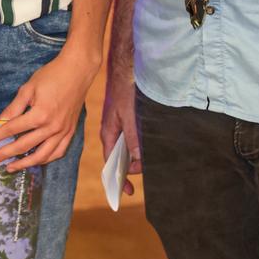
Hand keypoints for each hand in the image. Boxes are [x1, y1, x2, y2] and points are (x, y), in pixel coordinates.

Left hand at [0, 49, 97, 171]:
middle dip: (4, 155)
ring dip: (24, 164)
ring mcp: (63, 131)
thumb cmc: (52, 75)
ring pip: (42, 156)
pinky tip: (36, 161)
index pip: (12, 130)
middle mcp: (52, 126)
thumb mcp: (29, 88)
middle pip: (23, 146)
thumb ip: (14, 108)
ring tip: (10, 167)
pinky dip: (46, 159)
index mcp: (40, 114)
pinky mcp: (70, 131)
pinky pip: (58, 152)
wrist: (78, 70)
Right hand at [101, 60, 141, 196]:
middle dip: (130, 169)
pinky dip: (140, 145)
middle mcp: (112, 132)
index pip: (110, 164)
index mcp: (108, 133)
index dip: (118, 179)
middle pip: (120, 158)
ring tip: (149, 163)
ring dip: (137, 157)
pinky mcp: (127, 118)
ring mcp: (119, 125)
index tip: (129, 191)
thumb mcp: (129, 115)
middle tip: (143, 177)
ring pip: (128, 148)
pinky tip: (148, 147)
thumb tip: (136, 160)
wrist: (125, 66)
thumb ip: (133, 137)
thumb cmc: (124, 89)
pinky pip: (132, 137)